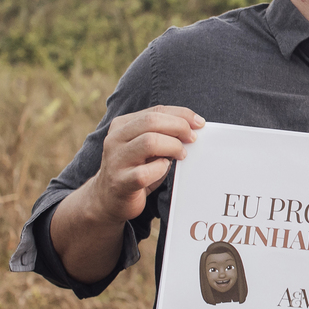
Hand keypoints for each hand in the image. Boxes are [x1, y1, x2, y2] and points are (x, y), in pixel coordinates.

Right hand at [88, 105, 203, 222]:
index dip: (181, 114)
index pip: (155, 110)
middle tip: (192, 139)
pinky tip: (163, 169)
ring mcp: (116, 161)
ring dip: (173, 147)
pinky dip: (161, 169)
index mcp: (122, 125)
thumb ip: (162, 132)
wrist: (109, 198)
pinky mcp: (121, 182)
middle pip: (151, 121)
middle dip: (179, 127)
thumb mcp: (146, 145)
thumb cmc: (136, 167)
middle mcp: (115, 139)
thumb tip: (193, 126)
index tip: (199, 123)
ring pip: (149, 142)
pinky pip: (145, 172)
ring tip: (181, 155)